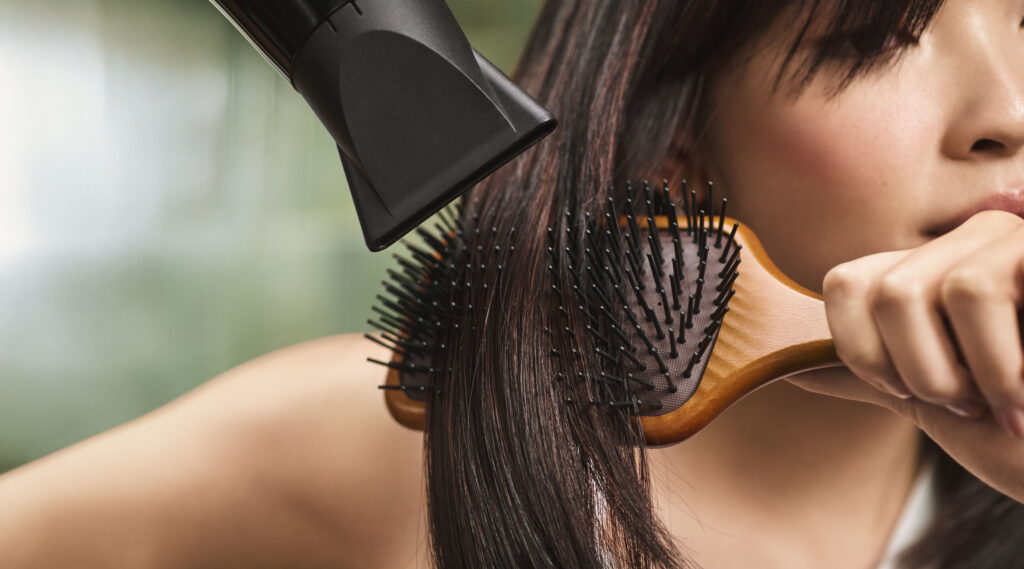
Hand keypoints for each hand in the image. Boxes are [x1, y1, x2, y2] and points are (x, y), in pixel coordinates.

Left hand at [820, 209, 1023, 435]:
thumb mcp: (935, 404)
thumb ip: (873, 375)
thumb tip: (795, 368)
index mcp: (933, 275)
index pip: (844, 282)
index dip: (859, 348)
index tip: (907, 389)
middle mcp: (966, 245)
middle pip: (875, 289)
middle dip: (911, 370)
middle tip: (966, 398)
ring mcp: (1009, 241)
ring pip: (911, 291)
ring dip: (953, 372)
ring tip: (1004, 396)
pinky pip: (974, 290)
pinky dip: (995, 365)